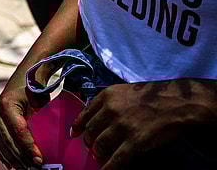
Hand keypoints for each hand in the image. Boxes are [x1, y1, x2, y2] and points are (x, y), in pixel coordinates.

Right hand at [0, 74, 48, 168]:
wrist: (25, 75)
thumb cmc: (36, 85)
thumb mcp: (41, 96)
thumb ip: (44, 112)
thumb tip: (59, 133)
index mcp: (8, 104)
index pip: (19, 131)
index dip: (29, 147)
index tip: (40, 160)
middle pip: (9, 141)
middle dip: (22, 158)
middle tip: (36, 169)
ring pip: (3, 144)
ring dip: (14, 159)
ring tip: (26, 169)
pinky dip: (5, 155)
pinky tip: (12, 165)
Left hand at [71, 80, 216, 168]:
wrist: (178, 102)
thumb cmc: (154, 95)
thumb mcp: (126, 90)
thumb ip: (111, 102)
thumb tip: (99, 117)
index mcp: (107, 96)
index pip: (85, 113)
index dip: (79, 126)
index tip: (75, 134)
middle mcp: (111, 110)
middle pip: (91, 131)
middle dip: (89, 142)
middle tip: (92, 148)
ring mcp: (122, 126)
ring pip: (101, 145)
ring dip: (99, 153)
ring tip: (101, 157)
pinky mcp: (135, 141)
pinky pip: (117, 158)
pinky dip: (110, 167)